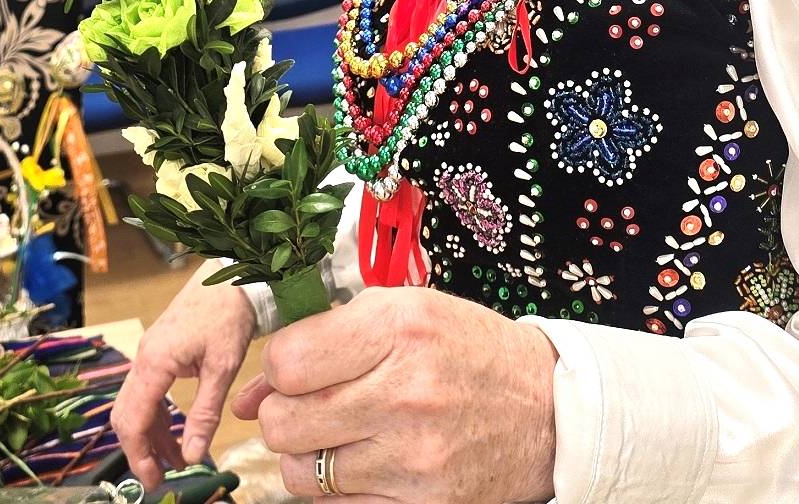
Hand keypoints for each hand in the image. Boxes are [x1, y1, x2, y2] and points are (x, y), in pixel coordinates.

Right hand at [111, 261, 257, 491]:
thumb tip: (191, 456)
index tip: (153, 481)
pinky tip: (176, 433)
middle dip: (140, 449)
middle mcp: (144, 359)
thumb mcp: (222, 367)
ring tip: (176, 461)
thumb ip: (204, 414)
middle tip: (160, 478)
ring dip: (151, 435)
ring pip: (136, 405)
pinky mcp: (160, 351)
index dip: (139, 455)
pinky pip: (148, 391)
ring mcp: (150, 354)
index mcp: (154, 362)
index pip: (132, 420)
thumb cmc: (229, 314)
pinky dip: (158, 416)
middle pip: (126, 415)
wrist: (233, 274)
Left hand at [230, 286, 557, 502]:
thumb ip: (324, 339)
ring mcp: (414, 456)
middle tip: (311, 406)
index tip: (298, 369)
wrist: (550, 411)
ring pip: (301, 473)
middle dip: (283, 415)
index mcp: (400, 327)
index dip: (279, 368)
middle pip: (284, 423)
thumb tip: (248, 394)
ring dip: (307, 456)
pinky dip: (337, 489)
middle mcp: (406, 392)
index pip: (287, 362)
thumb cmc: (469, 351)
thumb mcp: (406, 314)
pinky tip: (363, 462)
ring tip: (339, 435)